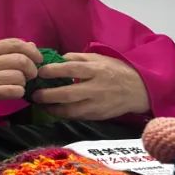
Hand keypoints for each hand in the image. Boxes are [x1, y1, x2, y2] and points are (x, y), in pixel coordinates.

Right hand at [0, 38, 42, 109]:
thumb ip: (6, 50)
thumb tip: (31, 45)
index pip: (15, 43)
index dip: (32, 50)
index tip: (38, 58)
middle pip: (21, 60)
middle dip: (32, 69)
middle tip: (31, 75)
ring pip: (19, 76)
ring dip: (24, 82)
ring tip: (18, 84)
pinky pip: (14, 90)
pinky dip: (19, 92)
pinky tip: (14, 92)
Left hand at [32, 52, 148, 119]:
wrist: (139, 89)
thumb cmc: (115, 71)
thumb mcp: (99, 58)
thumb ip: (78, 57)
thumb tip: (57, 58)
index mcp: (96, 70)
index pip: (71, 69)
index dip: (53, 70)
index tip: (40, 71)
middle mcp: (97, 88)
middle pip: (69, 93)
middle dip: (49, 95)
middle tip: (35, 94)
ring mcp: (98, 104)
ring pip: (72, 110)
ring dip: (53, 109)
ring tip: (41, 105)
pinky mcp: (99, 115)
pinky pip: (78, 117)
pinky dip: (64, 115)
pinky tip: (54, 110)